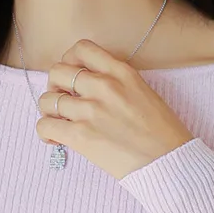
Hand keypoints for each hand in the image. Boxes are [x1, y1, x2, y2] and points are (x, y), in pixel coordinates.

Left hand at [36, 38, 195, 180]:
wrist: (169, 163)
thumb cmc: (162, 134)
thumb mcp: (144, 93)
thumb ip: (117, 84)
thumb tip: (90, 88)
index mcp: (121, 72)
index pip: (81, 49)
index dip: (69, 61)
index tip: (72, 76)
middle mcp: (103, 86)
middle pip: (57, 71)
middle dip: (56, 86)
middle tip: (64, 102)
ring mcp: (90, 110)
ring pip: (47, 99)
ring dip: (49, 111)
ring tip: (60, 123)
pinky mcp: (81, 135)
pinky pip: (45, 125)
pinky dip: (45, 132)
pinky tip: (56, 139)